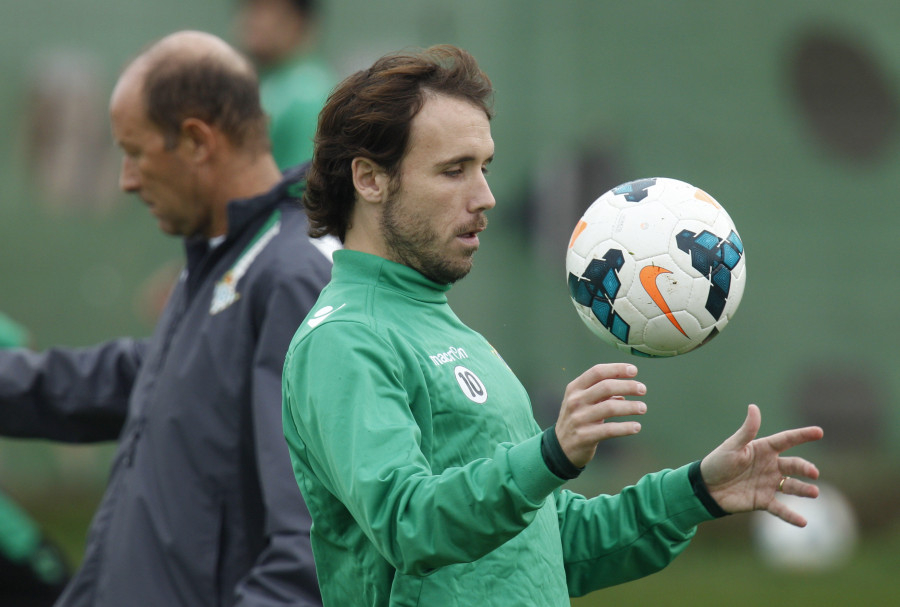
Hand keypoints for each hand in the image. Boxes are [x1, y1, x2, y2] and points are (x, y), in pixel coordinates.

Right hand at [555, 363, 646, 467]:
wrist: (561, 447)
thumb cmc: (577, 419)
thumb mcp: (582, 402)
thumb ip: (601, 394)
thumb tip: (625, 391)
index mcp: (575, 388)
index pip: (597, 372)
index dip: (617, 369)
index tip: (634, 370)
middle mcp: (575, 401)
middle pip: (606, 387)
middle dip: (628, 386)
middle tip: (643, 389)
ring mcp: (579, 418)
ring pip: (610, 407)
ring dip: (630, 407)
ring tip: (643, 408)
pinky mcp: (585, 436)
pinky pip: (609, 429)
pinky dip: (625, 427)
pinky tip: (636, 427)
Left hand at [700, 404, 823, 526]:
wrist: (706, 488)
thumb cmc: (718, 463)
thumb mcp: (732, 446)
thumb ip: (747, 431)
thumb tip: (754, 407)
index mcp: (763, 449)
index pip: (786, 440)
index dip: (802, 435)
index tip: (819, 432)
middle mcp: (770, 466)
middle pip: (793, 465)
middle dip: (805, 468)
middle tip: (813, 472)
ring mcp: (768, 484)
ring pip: (791, 486)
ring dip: (803, 490)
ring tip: (814, 492)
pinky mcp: (763, 501)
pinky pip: (780, 509)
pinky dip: (791, 516)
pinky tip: (803, 522)